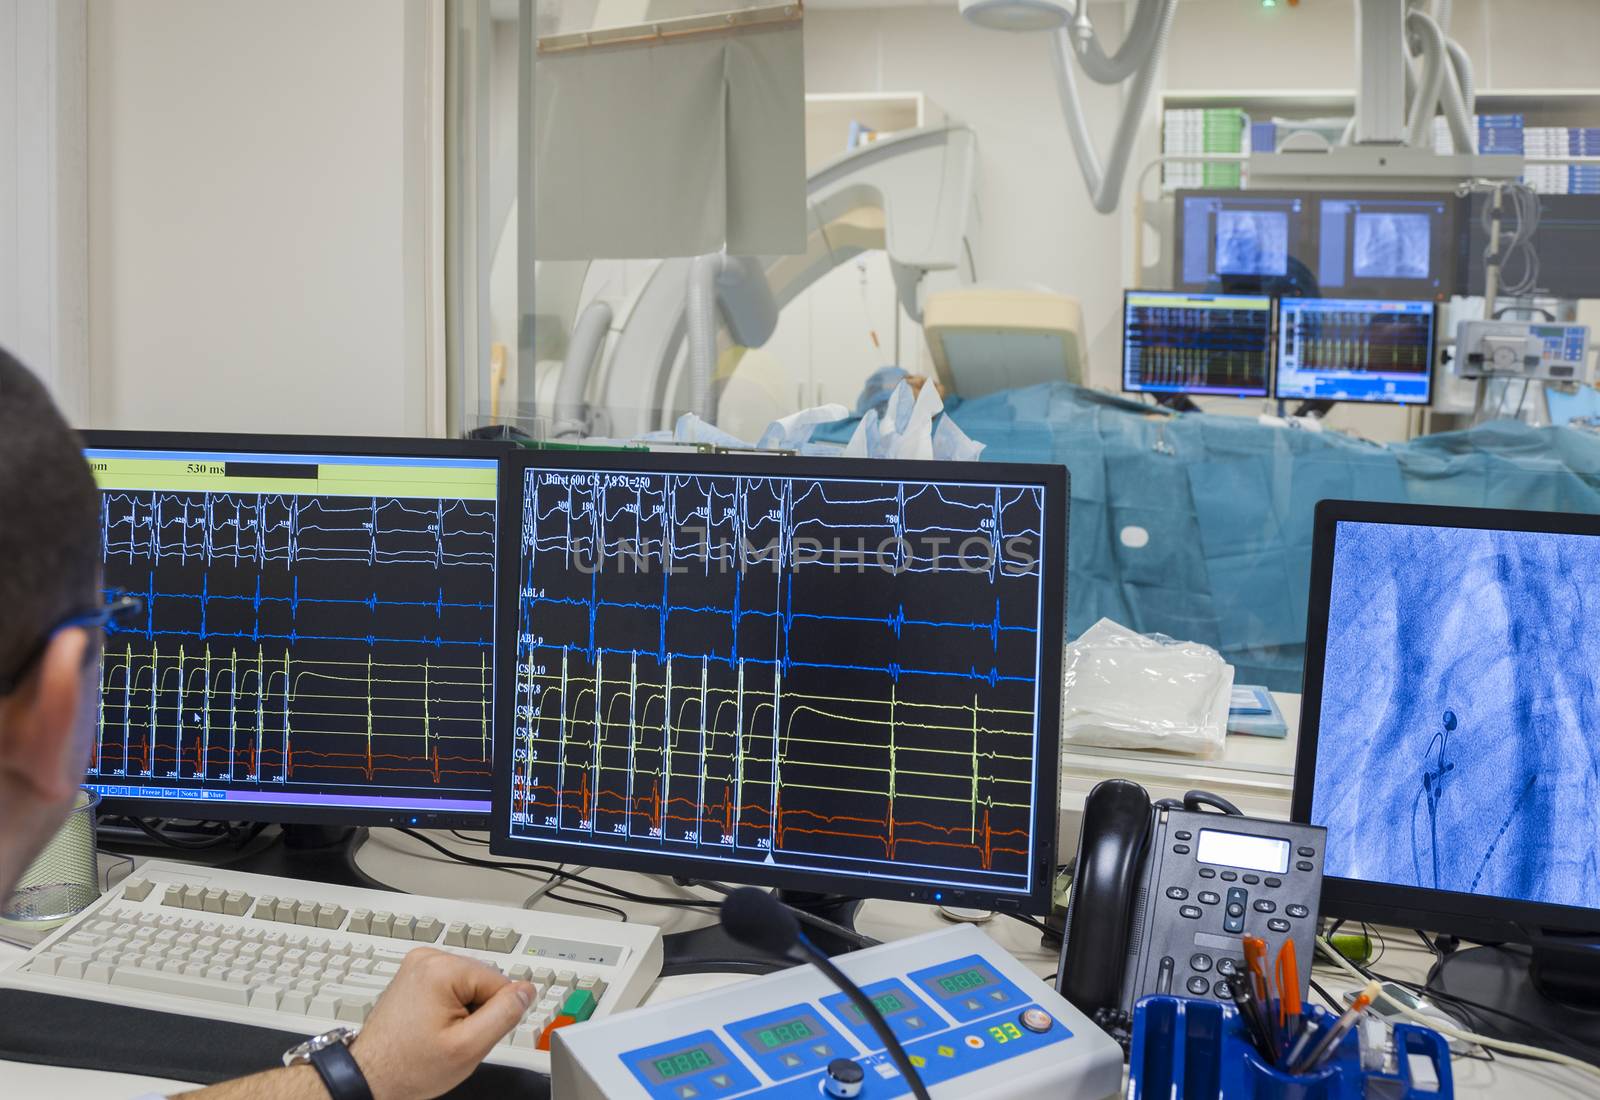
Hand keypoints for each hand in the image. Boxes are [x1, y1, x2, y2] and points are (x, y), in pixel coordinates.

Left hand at [349, 947, 534, 1099]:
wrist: (370, 1077)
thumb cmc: (408, 1067)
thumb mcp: (468, 1047)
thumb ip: (504, 1014)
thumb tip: (526, 990)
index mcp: (442, 968)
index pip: (500, 983)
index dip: (492, 1016)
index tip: (469, 1034)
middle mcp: (428, 957)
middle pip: (483, 981)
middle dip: (477, 1012)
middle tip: (452, 1038)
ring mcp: (418, 964)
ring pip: (469, 985)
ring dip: (464, 1010)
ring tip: (439, 1034)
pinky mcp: (414, 975)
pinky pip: (452, 986)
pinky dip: (450, 1007)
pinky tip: (433, 1026)